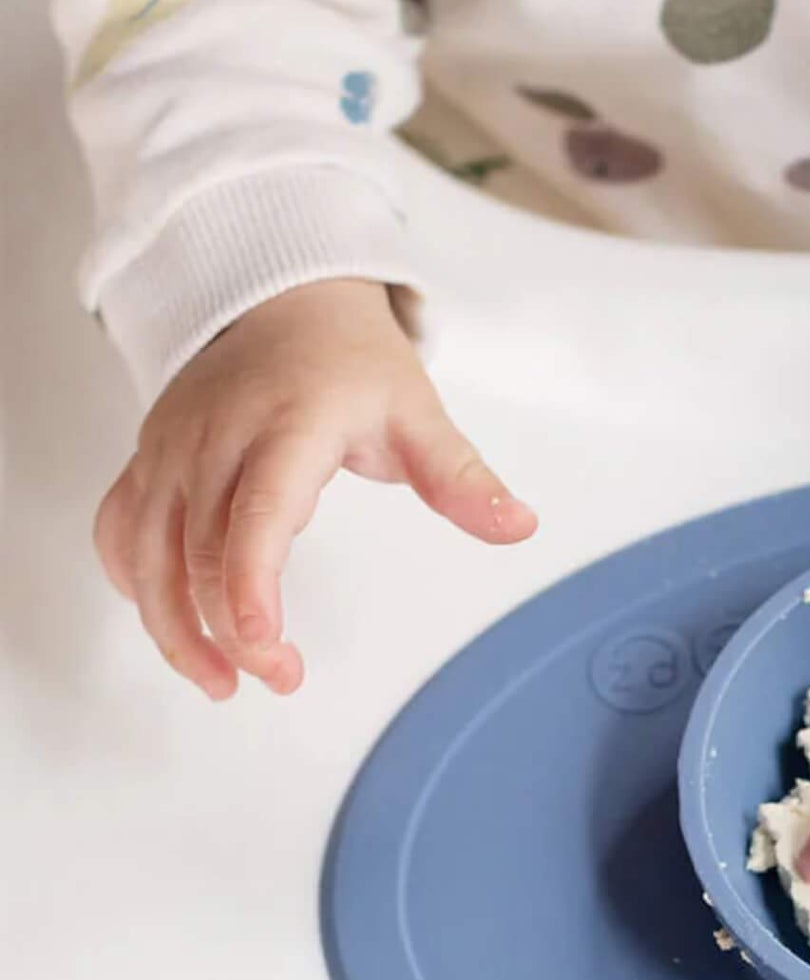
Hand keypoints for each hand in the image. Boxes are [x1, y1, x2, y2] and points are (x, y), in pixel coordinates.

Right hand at [92, 278, 535, 697]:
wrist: (278, 297)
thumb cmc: (349, 362)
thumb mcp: (418, 411)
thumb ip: (462, 476)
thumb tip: (518, 525)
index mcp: (287, 427)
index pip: (257, 515)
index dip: (251, 585)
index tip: (265, 646)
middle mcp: (213, 440)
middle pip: (195, 550)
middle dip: (227, 629)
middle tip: (277, 679)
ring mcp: (171, 450)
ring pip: (144, 550)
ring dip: (173, 625)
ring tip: (221, 682)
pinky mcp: (148, 460)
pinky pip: (119, 529)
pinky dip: (134, 585)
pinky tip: (173, 626)